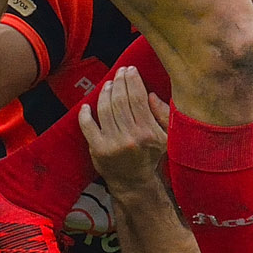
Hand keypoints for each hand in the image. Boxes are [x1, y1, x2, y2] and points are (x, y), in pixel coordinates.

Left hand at [78, 67, 170, 194]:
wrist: (134, 183)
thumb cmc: (151, 156)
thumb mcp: (166, 137)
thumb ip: (163, 115)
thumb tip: (151, 95)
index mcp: (148, 132)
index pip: (138, 98)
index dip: (133, 81)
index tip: (131, 70)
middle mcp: (130, 137)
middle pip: (120, 101)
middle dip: (119, 82)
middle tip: (119, 72)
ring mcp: (112, 144)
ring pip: (105, 110)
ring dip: (105, 93)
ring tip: (108, 84)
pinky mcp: (97, 150)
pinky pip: (88, 126)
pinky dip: (85, 114)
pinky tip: (86, 106)